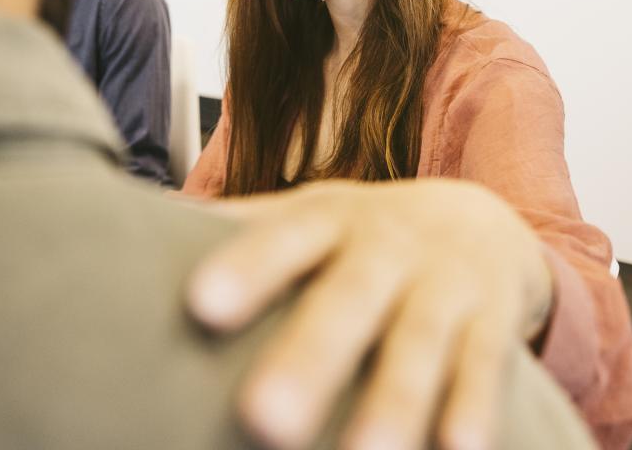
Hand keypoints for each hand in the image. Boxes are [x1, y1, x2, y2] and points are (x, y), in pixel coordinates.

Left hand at [185, 179, 553, 449]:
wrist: (483, 222)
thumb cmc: (367, 232)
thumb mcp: (311, 214)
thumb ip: (242, 226)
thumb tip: (138, 220)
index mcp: (332, 219)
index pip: (287, 236)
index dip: (248, 267)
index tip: (201, 306)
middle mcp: (390, 247)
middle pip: (350, 297)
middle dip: (312, 355)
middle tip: (262, 418)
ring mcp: (446, 285)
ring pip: (419, 343)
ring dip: (395, 400)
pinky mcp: (492, 325)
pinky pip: (485, 368)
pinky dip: (474, 409)